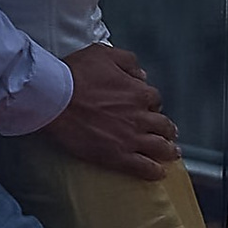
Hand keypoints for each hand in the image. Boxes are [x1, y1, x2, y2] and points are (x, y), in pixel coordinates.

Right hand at [47, 41, 175, 180]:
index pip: (155, 100)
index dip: (152, 104)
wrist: (56, 98)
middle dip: (167, 130)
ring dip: (168, 151)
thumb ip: (127, 61)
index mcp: (138, 92)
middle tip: (168, 133)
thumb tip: (140, 74)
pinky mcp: (117, 156)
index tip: (148, 108)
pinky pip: (143, 167)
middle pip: (163, 126)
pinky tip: (158, 174)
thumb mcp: (103, 53)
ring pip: (159, 148)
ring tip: (171, 153)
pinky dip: (154, 172)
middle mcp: (140, 117)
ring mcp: (130, 138)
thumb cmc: (75, 75)